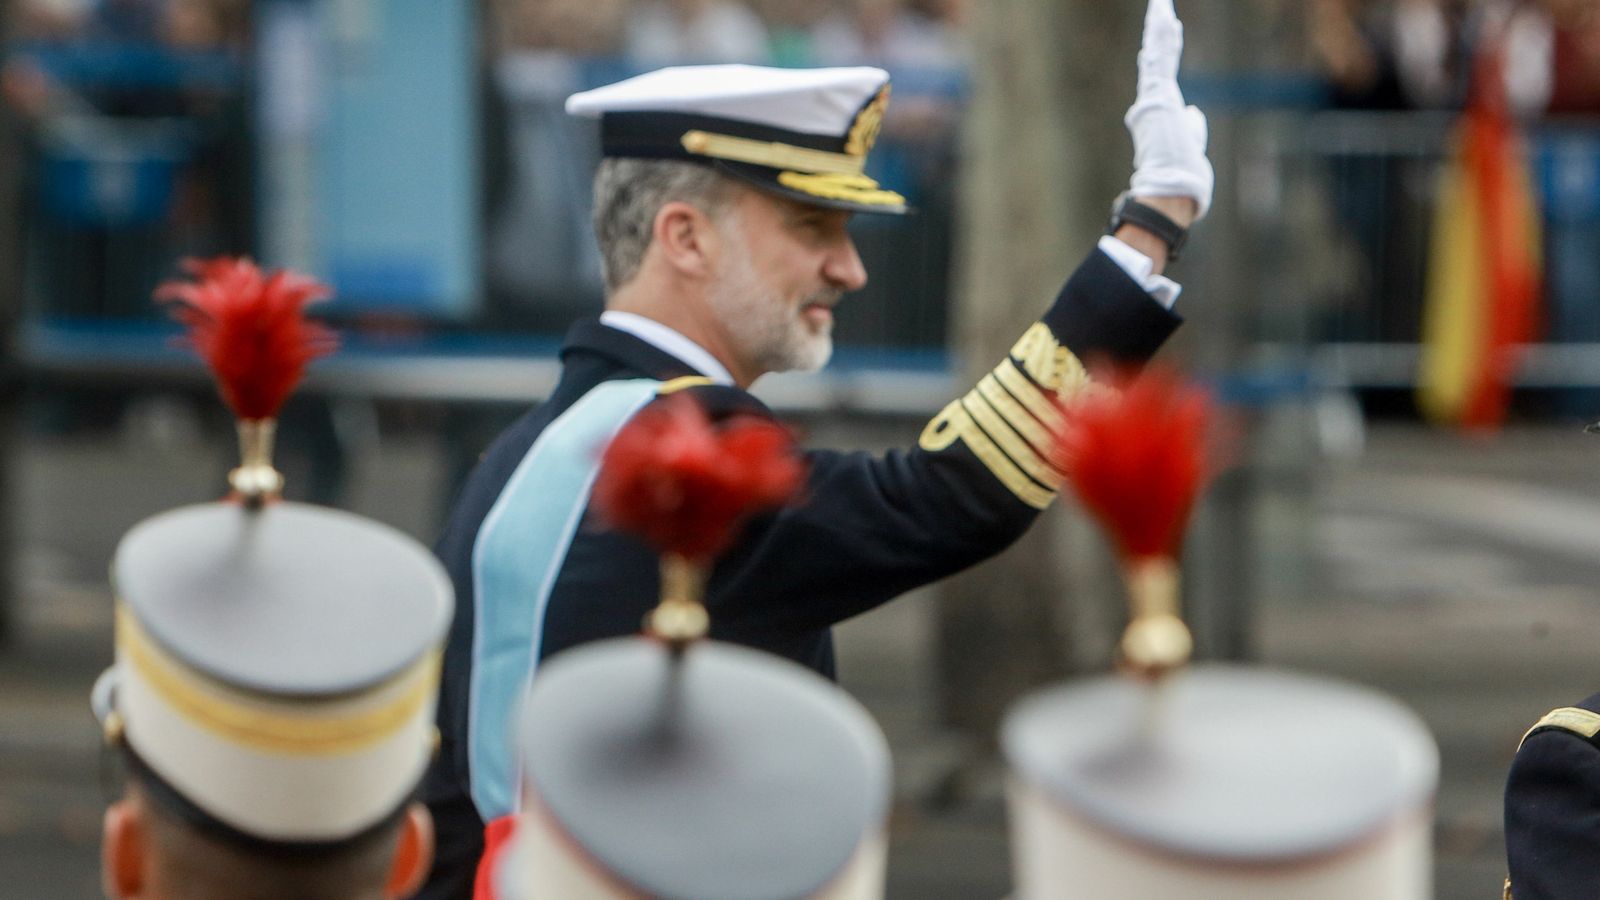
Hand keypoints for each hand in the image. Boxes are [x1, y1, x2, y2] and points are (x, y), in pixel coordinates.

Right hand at [1125, 0, 1213, 222]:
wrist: (1172, 185)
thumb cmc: (1182, 172)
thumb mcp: (1192, 143)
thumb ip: (1192, 126)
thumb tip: (1193, 115)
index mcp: (1162, 111)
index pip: (1164, 74)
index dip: (1164, 53)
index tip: (1163, 37)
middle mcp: (1154, 100)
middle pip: (1159, 57)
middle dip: (1159, 32)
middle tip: (1159, 8)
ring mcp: (1154, 95)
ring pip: (1158, 52)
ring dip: (1159, 26)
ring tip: (1161, 4)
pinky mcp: (1157, 93)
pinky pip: (1162, 56)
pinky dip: (1161, 36)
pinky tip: (1164, 14)